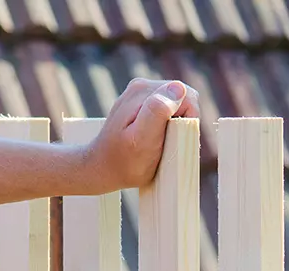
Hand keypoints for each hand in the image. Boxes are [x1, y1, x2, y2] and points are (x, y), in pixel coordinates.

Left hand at [85, 78, 199, 192]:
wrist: (100, 168)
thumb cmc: (123, 162)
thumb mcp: (142, 141)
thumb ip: (158, 112)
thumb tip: (177, 88)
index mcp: (145, 92)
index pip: (186, 97)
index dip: (188, 121)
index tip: (175, 141)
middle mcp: (142, 85)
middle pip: (183, 97)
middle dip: (182, 121)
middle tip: (168, 145)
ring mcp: (140, 92)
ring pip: (176, 103)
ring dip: (174, 124)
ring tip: (160, 144)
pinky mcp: (139, 102)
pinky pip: (166, 108)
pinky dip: (166, 125)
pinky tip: (154, 139)